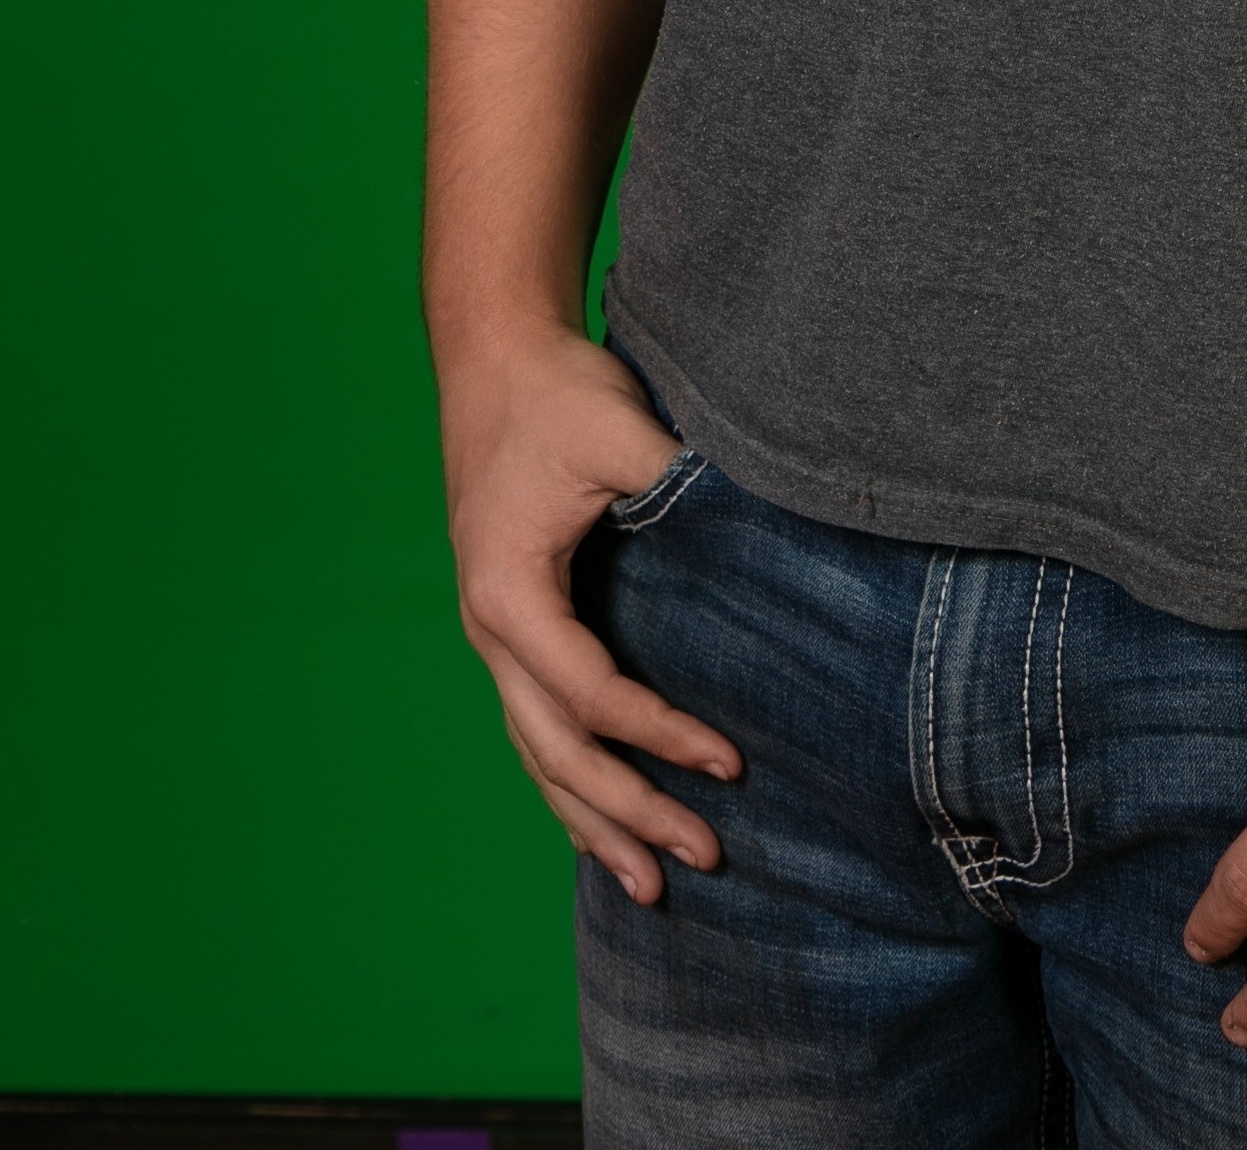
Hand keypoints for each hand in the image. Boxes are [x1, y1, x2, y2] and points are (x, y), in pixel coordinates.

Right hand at [439, 322, 741, 902]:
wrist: (497, 357)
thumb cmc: (557, 393)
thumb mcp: (618, 431)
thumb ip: (673, 486)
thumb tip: (755, 537)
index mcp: (509, 594)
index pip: (592, 694)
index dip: (661, 735)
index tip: (732, 762)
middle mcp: (491, 630)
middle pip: (558, 752)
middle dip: (629, 810)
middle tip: (704, 857)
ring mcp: (496, 637)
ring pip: (540, 755)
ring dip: (594, 821)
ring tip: (650, 888)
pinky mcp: (515, 627)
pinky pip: (539, 727)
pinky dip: (572, 784)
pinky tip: (603, 828)